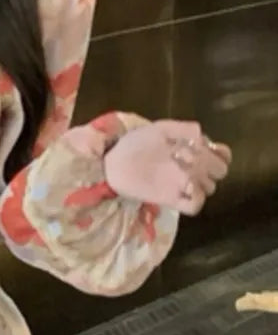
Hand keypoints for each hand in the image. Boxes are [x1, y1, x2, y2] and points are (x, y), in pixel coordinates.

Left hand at [103, 120, 231, 215]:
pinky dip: (196, 198)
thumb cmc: (135, 143)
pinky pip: (195, 206)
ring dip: (203, 180)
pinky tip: (186, 188)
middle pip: (219, 172)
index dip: (220, 153)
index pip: (222, 155)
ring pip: (210, 188)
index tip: (206, 148)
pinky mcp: (172, 200)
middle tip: (191, 159)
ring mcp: (182, 185)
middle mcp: (191, 169)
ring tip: (184, 172)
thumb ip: (183, 128)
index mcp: (192, 151)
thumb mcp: (160, 129)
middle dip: (211, 165)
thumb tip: (203, 135)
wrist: (112, 162)